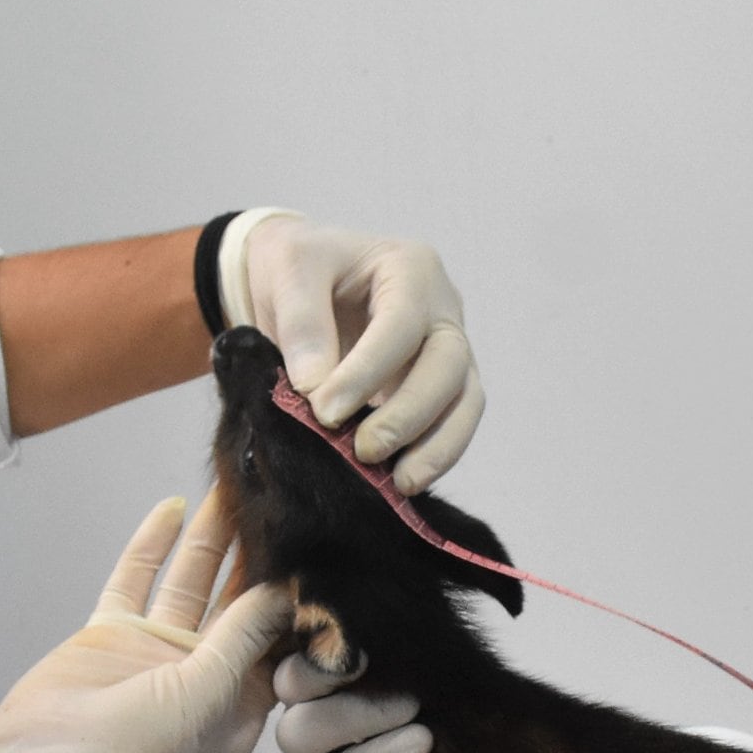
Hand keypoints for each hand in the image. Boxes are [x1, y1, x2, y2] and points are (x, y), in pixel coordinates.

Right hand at [0, 492, 293, 752]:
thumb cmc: (141, 749)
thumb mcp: (210, 693)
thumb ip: (246, 636)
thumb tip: (287, 589)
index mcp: (238, 710)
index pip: (279, 646)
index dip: (297, 602)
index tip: (322, 554)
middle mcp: (203, 680)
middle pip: (239, 607)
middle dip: (258, 560)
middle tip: (282, 505)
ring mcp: (156, 654)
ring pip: (192, 585)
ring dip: (212, 540)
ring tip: (238, 487)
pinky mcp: (114, 634)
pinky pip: (139, 580)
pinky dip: (154, 545)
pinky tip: (177, 505)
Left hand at [232, 213, 483, 491]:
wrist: (299, 281)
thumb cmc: (297, 268)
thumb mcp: (286, 272)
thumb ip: (301, 323)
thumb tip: (315, 389)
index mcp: (410, 267)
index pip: (401, 324)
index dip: (367, 372)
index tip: (324, 411)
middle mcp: (442, 308)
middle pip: (448, 365)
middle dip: (409, 414)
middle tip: (363, 452)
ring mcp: (447, 350)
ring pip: (465, 400)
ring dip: (437, 447)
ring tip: (398, 484)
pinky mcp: (441, 387)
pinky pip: (453, 422)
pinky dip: (433, 454)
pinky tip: (401, 482)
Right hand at [271, 651, 428, 752]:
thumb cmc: (439, 713)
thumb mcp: (417, 678)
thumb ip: (393, 656)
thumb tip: (378, 624)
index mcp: (318, 705)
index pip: (292, 684)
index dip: (317, 672)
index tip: (365, 659)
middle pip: (298, 735)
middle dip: (354, 717)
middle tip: (411, 705)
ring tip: (422, 741)